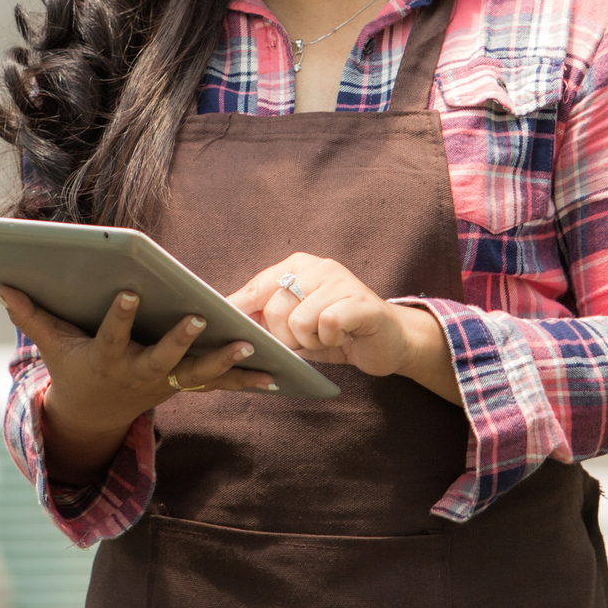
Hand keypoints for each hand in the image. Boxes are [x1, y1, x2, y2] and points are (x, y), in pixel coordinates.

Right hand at [0, 285, 274, 484]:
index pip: (112, 335)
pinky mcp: (184, 388)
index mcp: (106, 359)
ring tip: (248, 345)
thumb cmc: (73, 367)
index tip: (128, 291)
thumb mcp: (52, 345)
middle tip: (199, 318)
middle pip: (162, 358)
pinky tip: (276, 374)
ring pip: (197, 375)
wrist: (94, 416)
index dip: (119, 316)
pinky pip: (218, 385)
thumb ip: (30, 314)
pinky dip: (245, 379)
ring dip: (224, 362)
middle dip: (180, 339)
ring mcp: (164, 384)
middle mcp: (137, 374)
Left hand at [224, 252, 459, 403]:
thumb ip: (268, 317)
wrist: (389, 341)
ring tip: (327, 337)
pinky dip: (330, 340)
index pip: (256, 287)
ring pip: (299, 320)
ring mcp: (341, 281)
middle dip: (285, 337)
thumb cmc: (336, 332)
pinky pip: (327, 324)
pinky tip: (342, 336)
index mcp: (297, 266)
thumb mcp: (297, 323)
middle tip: (307, 340)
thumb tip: (228, 321)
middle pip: (275, 309)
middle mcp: (318, 266)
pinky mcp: (361, 301)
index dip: (238, 308)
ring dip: (311, 341)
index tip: (218, 321)